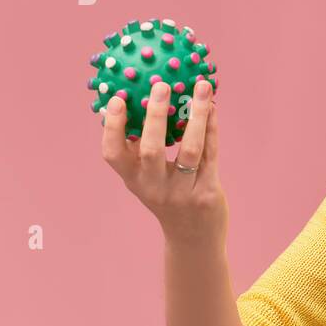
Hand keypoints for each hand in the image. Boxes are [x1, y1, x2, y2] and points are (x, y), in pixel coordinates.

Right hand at [101, 78, 227, 244]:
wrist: (194, 240)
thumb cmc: (168, 197)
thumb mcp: (147, 179)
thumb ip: (141, 150)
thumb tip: (139, 101)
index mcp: (134, 180)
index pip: (113, 154)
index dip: (112, 127)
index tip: (116, 99)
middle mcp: (154, 188)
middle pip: (151, 149)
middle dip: (155, 116)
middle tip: (161, 85)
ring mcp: (182, 192)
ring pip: (189, 149)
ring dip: (196, 116)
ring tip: (201, 87)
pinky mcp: (207, 194)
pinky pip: (210, 154)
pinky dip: (212, 128)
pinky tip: (213, 107)